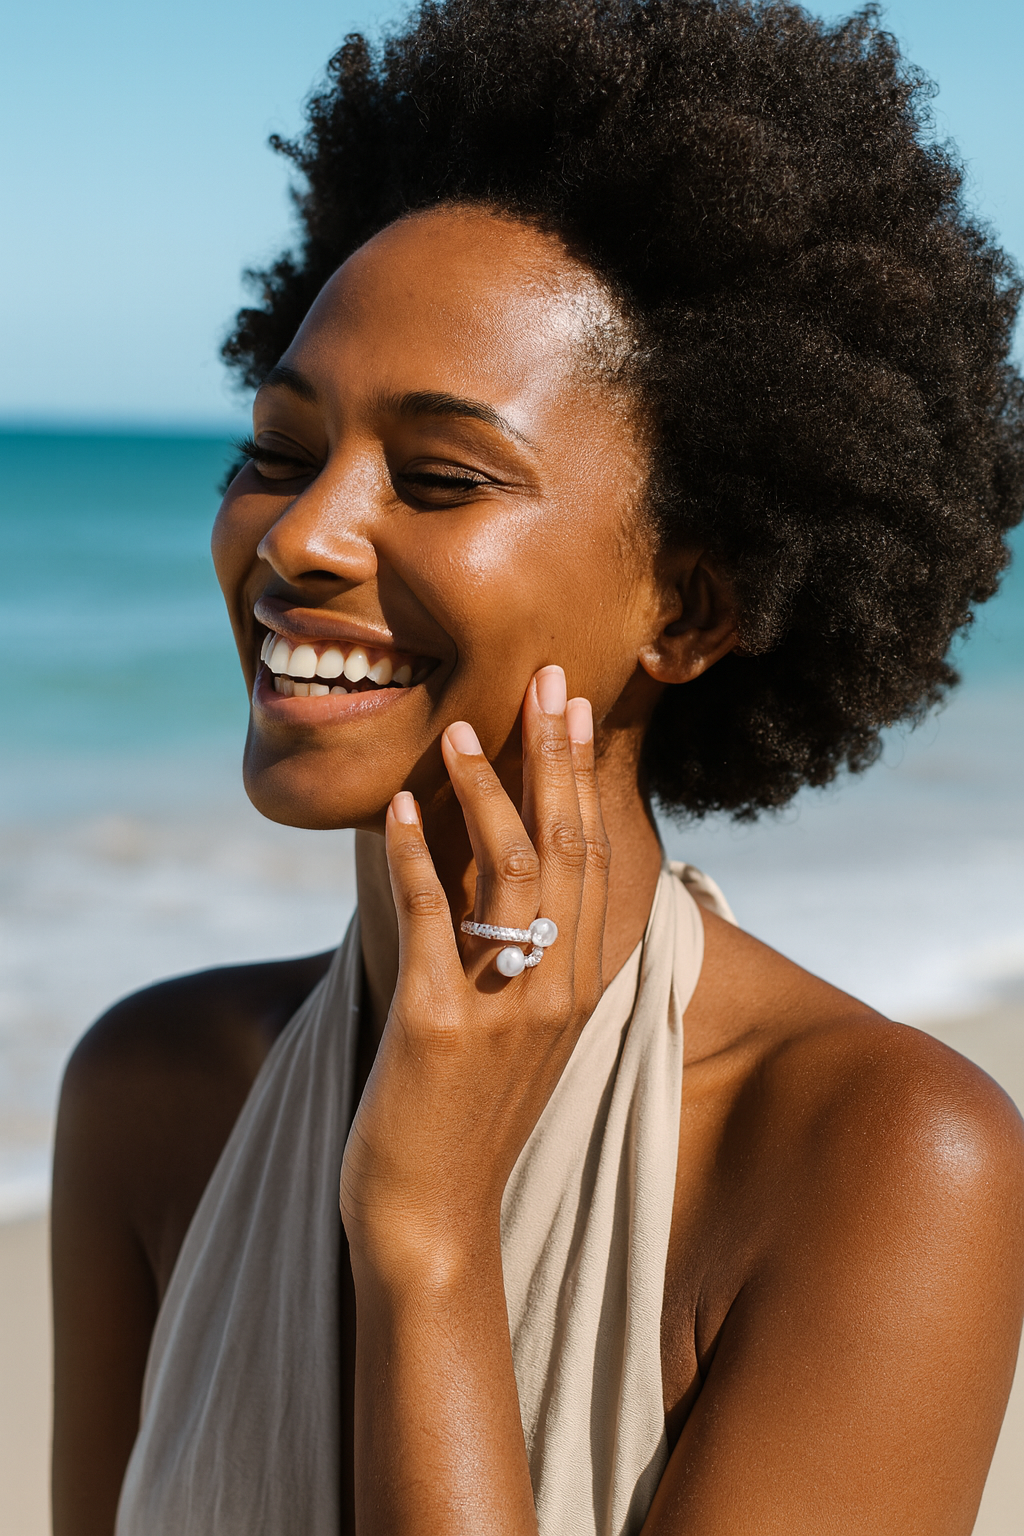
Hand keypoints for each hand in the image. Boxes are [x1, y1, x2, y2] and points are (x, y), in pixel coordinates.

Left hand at [340, 665, 608, 1282]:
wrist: (433, 1221)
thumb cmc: (464, 1120)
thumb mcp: (510, 1032)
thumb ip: (516, 956)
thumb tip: (497, 877)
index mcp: (575, 987)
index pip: (594, 859)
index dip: (584, 778)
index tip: (574, 709)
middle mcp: (555, 991)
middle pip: (567, 849)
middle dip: (555, 757)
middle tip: (548, 680)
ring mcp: (503, 1010)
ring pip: (511, 874)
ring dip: (487, 792)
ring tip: (461, 728)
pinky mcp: (441, 1028)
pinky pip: (434, 922)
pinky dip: (419, 859)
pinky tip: (405, 809)